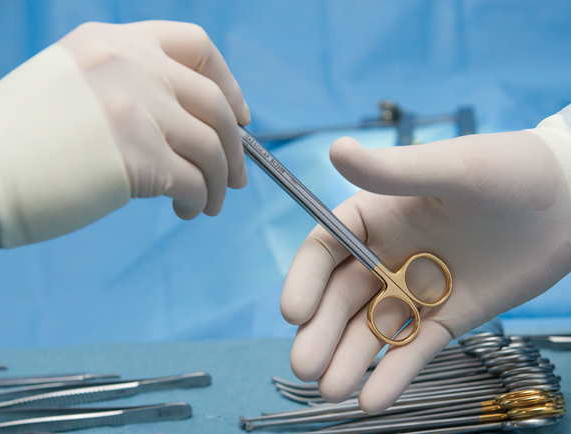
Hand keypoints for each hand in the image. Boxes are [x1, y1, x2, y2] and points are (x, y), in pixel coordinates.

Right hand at [58, 21, 250, 218]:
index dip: (228, 82)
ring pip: (212, 147)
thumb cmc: (18, 138)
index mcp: (114, 42)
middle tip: (235, 178)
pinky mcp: (137, 157)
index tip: (239, 116)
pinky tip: (187, 210)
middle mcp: (131, 66)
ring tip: (209, 203)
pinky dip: (200, 199)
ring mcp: (136, 109)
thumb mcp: (72, 82)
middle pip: (215, 104)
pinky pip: (194, 180)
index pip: (196, 46)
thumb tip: (183, 121)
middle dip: (234, 147)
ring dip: (220, 181)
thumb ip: (126, 85)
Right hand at [281, 130, 570, 412]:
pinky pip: (416, 348)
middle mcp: (388, 255)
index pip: (326, 250)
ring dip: (350, 359)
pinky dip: (394, 374)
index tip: (293, 312)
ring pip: (373, 329)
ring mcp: (417, 288)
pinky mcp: (449, 316)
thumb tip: (336, 149)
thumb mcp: (451, 168)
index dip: (306, 280)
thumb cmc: (509, 170)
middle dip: (321, 332)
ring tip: (332, 390)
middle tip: (305, 366)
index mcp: (376, 216)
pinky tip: (373, 400)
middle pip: (342, 298)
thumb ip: (392, 170)